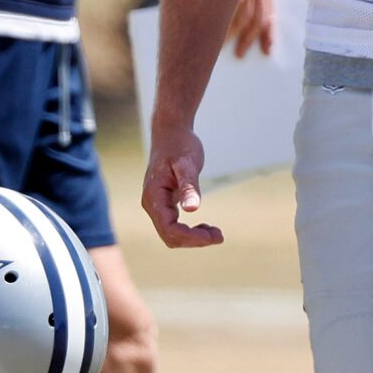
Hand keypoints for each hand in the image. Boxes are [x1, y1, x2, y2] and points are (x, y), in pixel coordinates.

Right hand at [141, 124, 219, 247]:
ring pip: (172, 235)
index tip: (212, 236)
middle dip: (194, 240)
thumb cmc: (179, 144)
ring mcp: (158, 205)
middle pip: (170, 236)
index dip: (190, 237)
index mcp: (154, 197)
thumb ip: (189, 186)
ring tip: (216, 233)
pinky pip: (175, 226)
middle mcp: (152, 204)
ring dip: (194, 238)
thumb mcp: (187, 163)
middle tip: (219, 236)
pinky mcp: (165, 204)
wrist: (170, 132)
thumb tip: (192, 210)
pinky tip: (206, 227)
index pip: (169, 229)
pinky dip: (191, 231)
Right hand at [226, 0, 275, 59]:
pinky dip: (223, 27)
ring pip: (243, 18)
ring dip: (232, 34)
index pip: (269, 11)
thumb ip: (246, 1)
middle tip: (240, 54)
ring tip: (222, 46)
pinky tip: (216, 35)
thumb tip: (261, 41)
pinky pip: (231, 14)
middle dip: (247, 38)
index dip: (268, 34)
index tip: (267, 51)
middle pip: (257, 17)